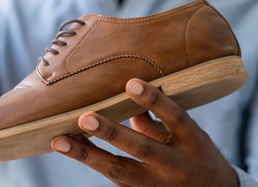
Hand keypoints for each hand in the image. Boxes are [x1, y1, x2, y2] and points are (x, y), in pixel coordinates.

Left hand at [51, 78, 237, 186]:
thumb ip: (158, 118)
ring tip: (61, 141)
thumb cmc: (196, 155)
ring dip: (87, 155)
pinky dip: (91, 163)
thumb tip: (125, 95)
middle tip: (85, 118)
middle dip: (112, 134)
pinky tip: (70, 150)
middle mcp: (176, 165)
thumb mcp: (188, 135)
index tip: (131, 82)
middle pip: (142, 149)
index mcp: (193, 142)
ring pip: (119, 171)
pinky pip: (114, 180)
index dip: (155, 101)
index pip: (176, 118)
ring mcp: (158, 185)